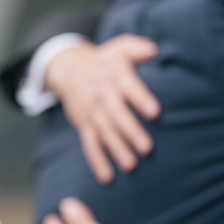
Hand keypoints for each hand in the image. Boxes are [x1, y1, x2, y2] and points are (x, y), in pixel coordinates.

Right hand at [45, 34, 160, 183]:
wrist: (69, 68)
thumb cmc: (105, 59)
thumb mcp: (119, 47)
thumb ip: (137, 47)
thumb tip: (153, 50)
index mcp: (114, 75)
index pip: (128, 87)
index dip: (140, 99)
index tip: (155, 112)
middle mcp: (102, 95)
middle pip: (116, 115)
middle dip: (130, 131)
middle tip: (147, 148)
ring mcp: (91, 112)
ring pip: (104, 132)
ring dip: (116, 149)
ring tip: (131, 165)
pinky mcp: (84, 124)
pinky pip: (89, 144)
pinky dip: (97, 161)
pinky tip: (107, 176)